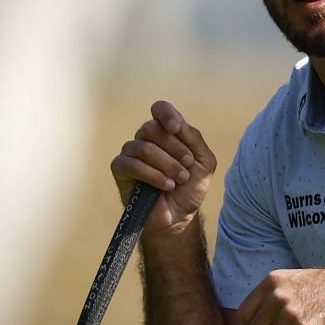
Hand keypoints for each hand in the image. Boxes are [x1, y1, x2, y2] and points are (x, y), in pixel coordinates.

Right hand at [111, 101, 216, 234]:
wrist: (180, 216)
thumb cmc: (190, 188)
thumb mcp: (204, 161)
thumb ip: (193, 138)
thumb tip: (176, 124)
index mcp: (166, 132)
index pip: (160, 109)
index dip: (167, 114)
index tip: (177, 128)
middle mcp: (146, 139)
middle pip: (152, 128)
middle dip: (174, 149)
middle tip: (186, 167)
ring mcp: (131, 153)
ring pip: (144, 147)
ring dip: (167, 165)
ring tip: (178, 181)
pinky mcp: (120, 170)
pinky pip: (131, 164)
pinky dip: (153, 175)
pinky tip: (166, 186)